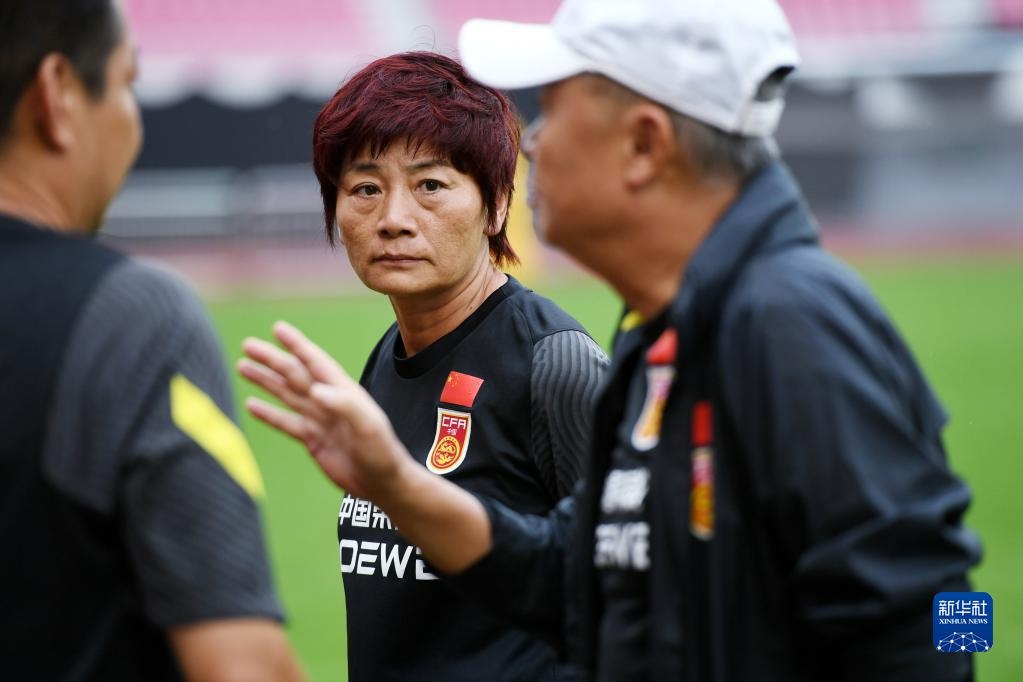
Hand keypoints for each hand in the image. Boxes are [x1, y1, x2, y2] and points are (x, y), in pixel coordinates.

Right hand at [238, 321, 408, 498]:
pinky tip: (252, 404)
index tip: (278, 328)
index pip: (316, 362)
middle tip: (247, 344)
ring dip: (266, 380)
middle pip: (295, 374)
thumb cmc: (382, 452)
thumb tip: (316, 389)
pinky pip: (286, 422)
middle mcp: (329, 401)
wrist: (382, 484)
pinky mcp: (313, 440)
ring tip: (243, 366)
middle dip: (272, 359)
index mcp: (344, 392)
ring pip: (286, 394)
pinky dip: (268, 413)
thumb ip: (344, 405)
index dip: (297, 345)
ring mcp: (320, 420)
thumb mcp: (369, 426)